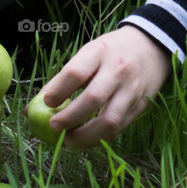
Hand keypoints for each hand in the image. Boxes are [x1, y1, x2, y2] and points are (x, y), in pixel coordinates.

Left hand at [39, 25, 172, 149]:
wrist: (151, 46)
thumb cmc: (111, 51)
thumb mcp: (88, 53)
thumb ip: (63, 78)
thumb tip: (34, 106)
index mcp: (99, 52)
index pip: (76, 72)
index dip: (58, 90)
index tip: (47, 102)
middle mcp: (118, 70)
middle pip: (93, 98)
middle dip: (70, 117)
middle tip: (54, 127)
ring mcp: (132, 90)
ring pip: (110, 120)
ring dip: (86, 136)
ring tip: (68, 141)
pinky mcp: (141, 106)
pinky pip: (120, 128)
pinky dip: (100, 137)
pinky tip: (86, 139)